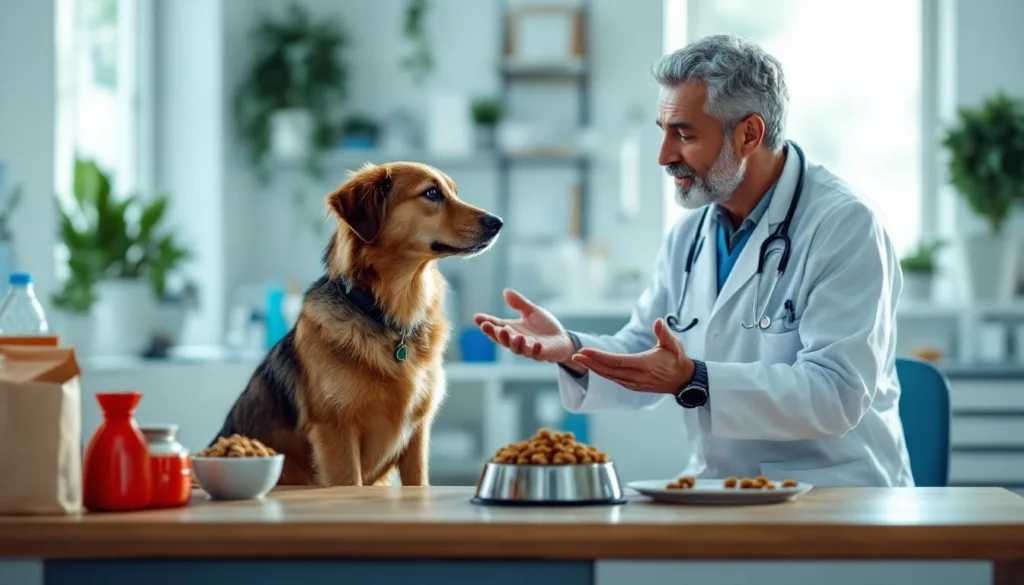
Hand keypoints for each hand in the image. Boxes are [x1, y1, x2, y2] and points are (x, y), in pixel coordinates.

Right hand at [474, 289, 576, 366]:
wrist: (562, 339)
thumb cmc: (544, 327)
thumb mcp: (531, 312)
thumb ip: (519, 303)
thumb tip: (505, 291)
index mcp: (513, 330)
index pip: (496, 326)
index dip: (486, 323)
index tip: (476, 318)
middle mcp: (517, 340)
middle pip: (502, 339)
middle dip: (495, 333)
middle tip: (487, 326)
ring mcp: (529, 349)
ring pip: (517, 348)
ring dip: (513, 342)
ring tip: (511, 333)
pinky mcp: (542, 354)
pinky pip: (536, 354)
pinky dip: (535, 349)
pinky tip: (536, 343)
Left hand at [570, 318, 694, 392]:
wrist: (683, 380)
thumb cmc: (677, 359)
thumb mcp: (674, 344)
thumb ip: (664, 333)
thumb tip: (658, 322)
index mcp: (645, 365)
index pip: (617, 362)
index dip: (600, 357)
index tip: (586, 351)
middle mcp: (637, 377)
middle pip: (609, 371)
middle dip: (591, 363)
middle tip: (576, 355)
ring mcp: (634, 384)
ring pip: (610, 376)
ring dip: (594, 368)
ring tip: (580, 359)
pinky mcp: (633, 386)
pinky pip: (614, 379)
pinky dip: (602, 372)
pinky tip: (593, 366)